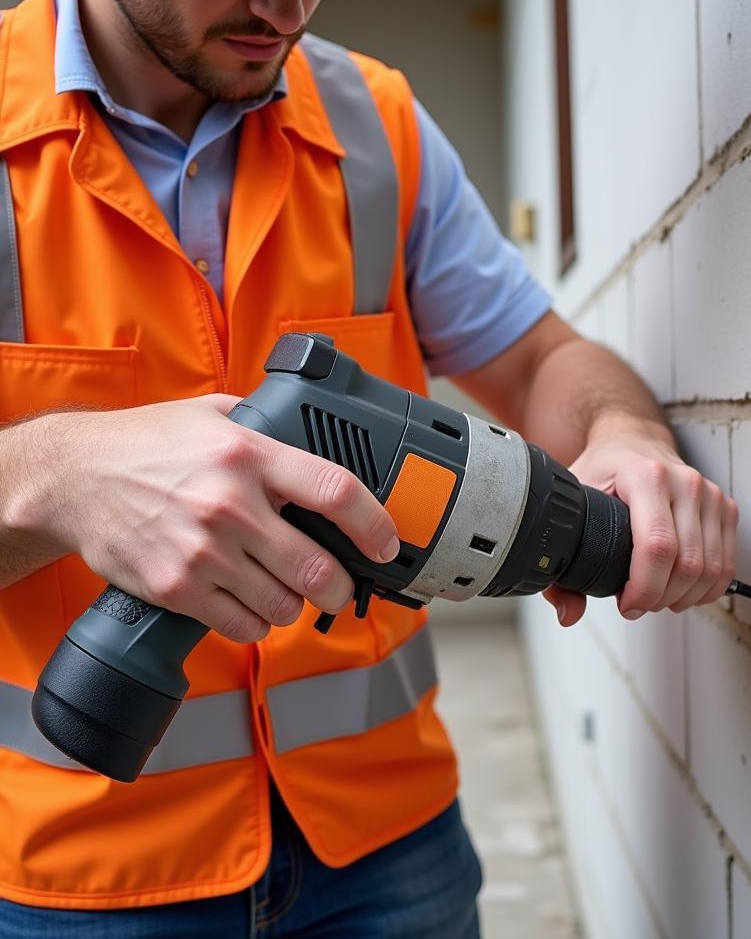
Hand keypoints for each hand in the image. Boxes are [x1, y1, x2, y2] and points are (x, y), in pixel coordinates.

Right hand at [17, 395, 398, 642]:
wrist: (73, 478)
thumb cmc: (147, 444)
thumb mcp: (214, 415)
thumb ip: (268, 428)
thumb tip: (317, 440)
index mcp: (249, 455)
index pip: (335, 492)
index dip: (374, 524)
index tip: (387, 544)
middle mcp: (231, 505)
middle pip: (317, 567)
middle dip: (340, 587)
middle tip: (340, 585)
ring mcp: (203, 552)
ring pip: (284, 604)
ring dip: (296, 604)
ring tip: (286, 588)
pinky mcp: (177, 588)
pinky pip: (243, 625)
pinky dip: (257, 621)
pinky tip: (249, 601)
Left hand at [545, 422, 737, 626]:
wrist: (633, 440)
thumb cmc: (604, 471)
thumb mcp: (575, 504)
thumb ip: (563, 560)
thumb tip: (569, 613)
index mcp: (645, 476)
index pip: (657, 547)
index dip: (644, 589)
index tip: (626, 603)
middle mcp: (684, 481)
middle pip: (687, 564)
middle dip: (661, 598)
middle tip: (638, 605)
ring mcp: (709, 494)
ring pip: (710, 569)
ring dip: (684, 597)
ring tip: (658, 599)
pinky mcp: (725, 506)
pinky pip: (726, 564)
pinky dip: (707, 589)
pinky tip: (683, 592)